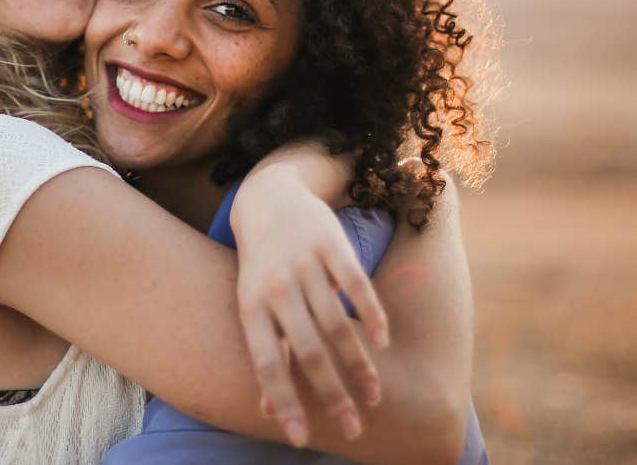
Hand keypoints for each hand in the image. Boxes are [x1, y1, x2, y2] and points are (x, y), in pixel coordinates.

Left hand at [231, 162, 390, 446]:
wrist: (268, 198)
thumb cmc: (261, 266)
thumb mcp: (254, 306)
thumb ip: (268, 355)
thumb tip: (268, 413)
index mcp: (252, 308)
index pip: (267, 363)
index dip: (284, 402)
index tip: (303, 439)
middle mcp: (276, 288)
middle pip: (307, 351)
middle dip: (332, 395)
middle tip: (353, 429)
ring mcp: (304, 264)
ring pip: (336, 323)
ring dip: (358, 364)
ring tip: (374, 395)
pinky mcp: (331, 244)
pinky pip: (355, 285)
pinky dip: (372, 315)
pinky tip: (384, 342)